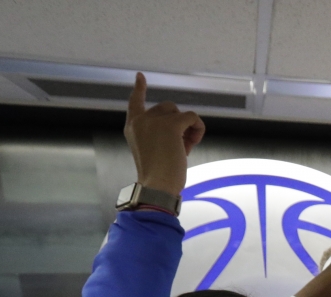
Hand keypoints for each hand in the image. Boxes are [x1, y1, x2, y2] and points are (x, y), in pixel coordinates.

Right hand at [124, 73, 204, 195]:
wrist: (157, 186)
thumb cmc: (158, 177)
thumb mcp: (153, 151)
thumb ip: (161, 134)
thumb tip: (184, 124)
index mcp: (132, 128)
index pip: (134, 102)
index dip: (139, 88)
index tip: (140, 76)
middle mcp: (140, 120)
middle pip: (167, 108)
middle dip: (177, 124)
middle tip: (180, 147)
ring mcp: (154, 120)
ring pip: (180, 112)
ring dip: (187, 129)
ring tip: (184, 149)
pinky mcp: (171, 124)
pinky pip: (192, 117)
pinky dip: (198, 129)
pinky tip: (193, 145)